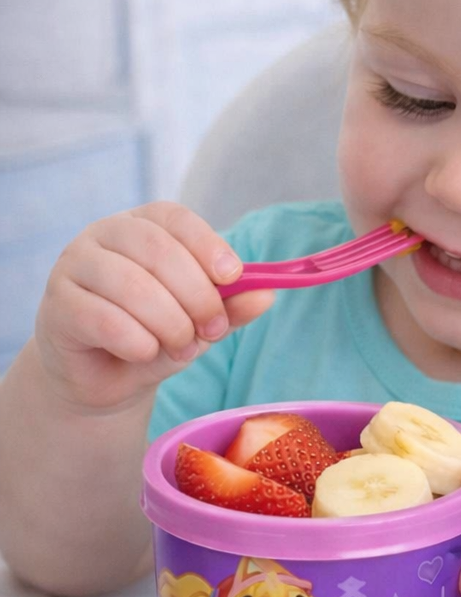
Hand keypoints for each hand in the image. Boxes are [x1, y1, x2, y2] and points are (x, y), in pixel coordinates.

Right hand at [33, 201, 273, 412]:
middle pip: (158, 250)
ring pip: (132, 285)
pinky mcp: (57, 305)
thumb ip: (231, 307)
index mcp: (144, 226)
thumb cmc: (156, 335)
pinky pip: (103, 318)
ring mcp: (74, 266)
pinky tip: (144, 353)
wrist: (105, 377)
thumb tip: (267, 295)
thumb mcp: (201, 321)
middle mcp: (104, 235)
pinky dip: (136, 341)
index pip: (176, 219)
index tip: (233, 276)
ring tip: (182, 349)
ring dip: (170, 324)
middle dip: (197, 295)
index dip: (208, 245)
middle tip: (213, 330)